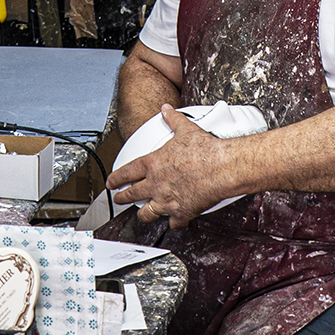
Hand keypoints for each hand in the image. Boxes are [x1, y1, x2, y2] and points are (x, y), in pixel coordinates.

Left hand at [105, 105, 235, 228]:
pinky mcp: (182, 212)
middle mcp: (156, 184)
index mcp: (153, 164)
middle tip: (119, 198)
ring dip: (144, 215)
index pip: (127, 173)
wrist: (222, 167)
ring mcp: (167, 200)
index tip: (111, 182)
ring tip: (142, 215)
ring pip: (147, 214)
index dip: (116, 178)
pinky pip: (174, 223)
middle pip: (132, 194)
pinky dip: (174, 223)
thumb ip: (173, 120)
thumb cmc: (205, 150)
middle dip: (123, 197)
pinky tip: (174, 222)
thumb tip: (166, 110)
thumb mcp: (185, 130)